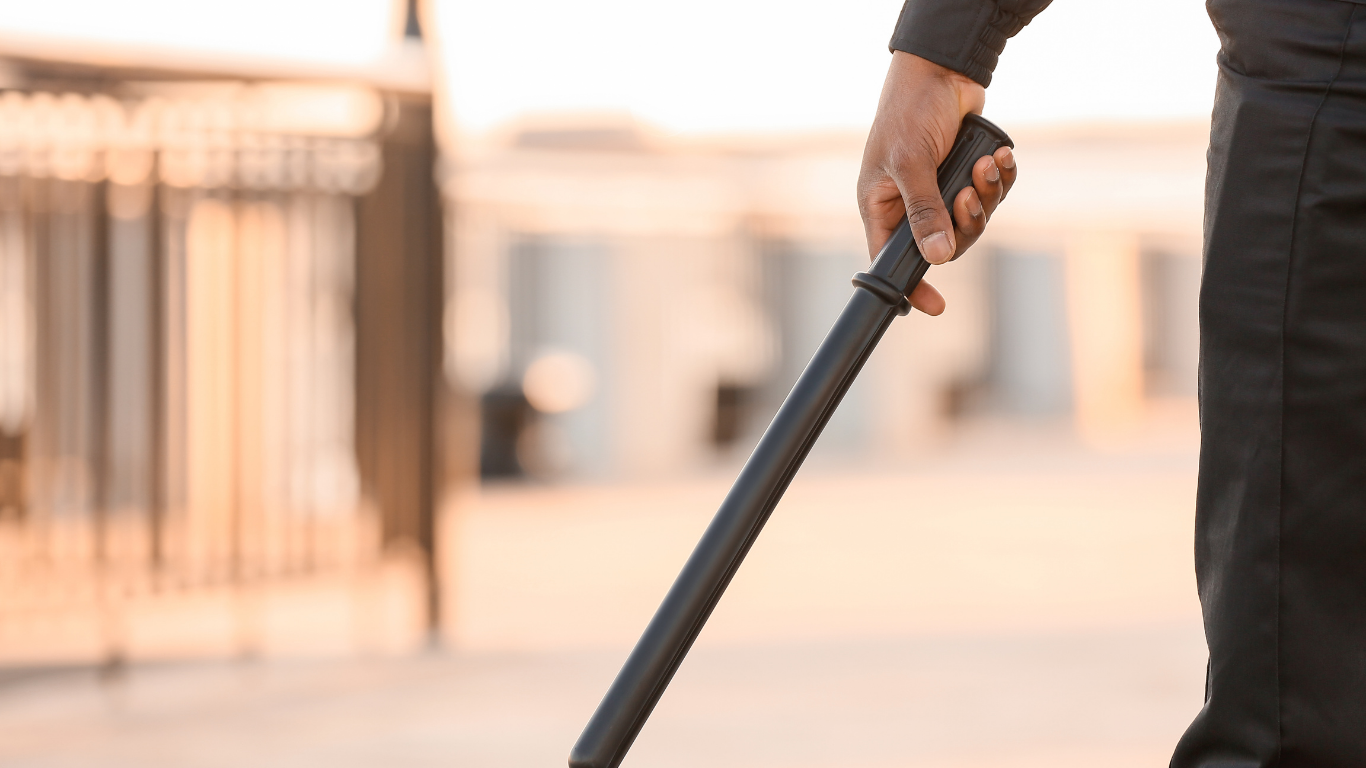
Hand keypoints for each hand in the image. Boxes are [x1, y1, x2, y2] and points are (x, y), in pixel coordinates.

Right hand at [857, 51, 1017, 315]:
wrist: (940, 70)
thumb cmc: (909, 113)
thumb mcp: (911, 164)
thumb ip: (923, 211)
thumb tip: (938, 256)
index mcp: (882, 206)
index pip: (891, 260)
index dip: (911, 285)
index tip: (934, 307)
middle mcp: (910, 203)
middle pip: (945, 242)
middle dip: (966, 221)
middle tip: (970, 195)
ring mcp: (940, 189)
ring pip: (973, 218)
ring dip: (987, 194)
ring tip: (987, 165)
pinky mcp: (967, 172)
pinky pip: (991, 194)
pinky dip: (1000, 179)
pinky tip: (1000, 157)